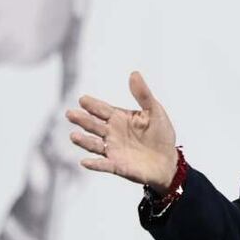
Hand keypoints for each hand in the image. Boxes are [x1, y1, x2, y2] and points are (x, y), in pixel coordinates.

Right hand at [65, 72, 178, 191]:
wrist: (168, 160)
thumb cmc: (160, 134)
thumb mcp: (155, 111)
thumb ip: (143, 94)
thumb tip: (134, 73)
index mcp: (119, 118)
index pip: (103, 110)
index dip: (93, 105)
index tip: (83, 100)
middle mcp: (112, 133)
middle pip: (94, 126)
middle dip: (82, 120)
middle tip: (71, 114)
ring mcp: (113, 150)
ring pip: (94, 145)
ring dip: (84, 141)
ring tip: (74, 136)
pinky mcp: (117, 166)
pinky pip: (104, 165)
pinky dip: (95, 164)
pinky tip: (85, 162)